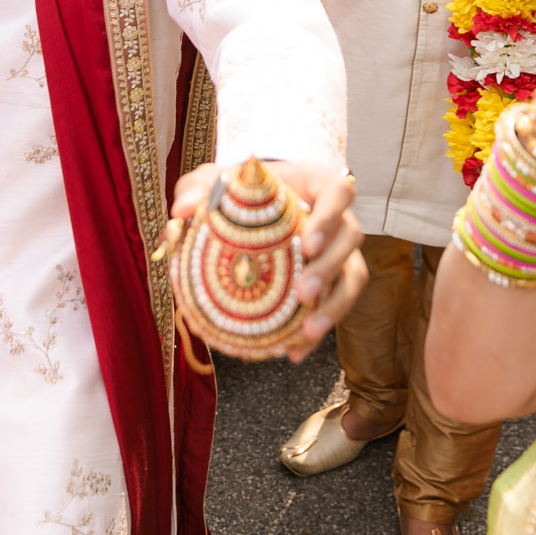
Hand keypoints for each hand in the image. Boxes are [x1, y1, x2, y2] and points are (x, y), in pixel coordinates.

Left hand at [170, 160, 364, 363]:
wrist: (248, 209)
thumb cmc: (238, 189)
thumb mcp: (214, 181)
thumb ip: (198, 188)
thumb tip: (182, 210)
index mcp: (315, 185)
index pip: (340, 191)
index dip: (331, 216)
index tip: (307, 243)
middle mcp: (335, 217)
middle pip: (351, 237)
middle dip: (331, 266)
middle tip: (304, 292)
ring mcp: (338, 250)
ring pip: (353, 277)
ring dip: (335, 306)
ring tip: (307, 331)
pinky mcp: (331, 281)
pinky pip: (333, 307)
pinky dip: (315, 333)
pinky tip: (294, 352)